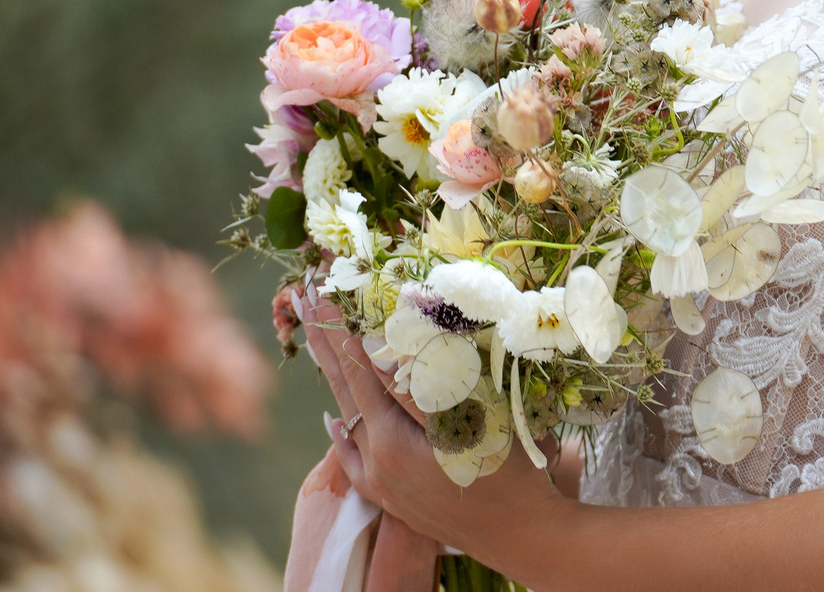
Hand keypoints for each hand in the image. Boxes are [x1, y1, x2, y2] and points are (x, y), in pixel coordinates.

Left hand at [302, 297, 571, 575]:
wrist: (518, 534)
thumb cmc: (506, 471)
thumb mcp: (471, 418)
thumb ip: (425, 384)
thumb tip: (386, 347)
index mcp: (391, 437)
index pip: (358, 367)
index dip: (340, 327)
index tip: (322, 291)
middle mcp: (375, 458)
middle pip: (344, 388)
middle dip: (325, 342)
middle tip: (305, 299)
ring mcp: (380, 480)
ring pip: (348, 419)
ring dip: (335, 378)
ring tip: (321, 344)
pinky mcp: (389, 496)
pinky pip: (353, 458)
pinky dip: (341, 434)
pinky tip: (333, 422)